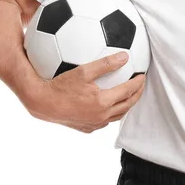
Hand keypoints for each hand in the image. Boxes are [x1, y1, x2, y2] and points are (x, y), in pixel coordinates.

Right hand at [26, 52, 145, 133]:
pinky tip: (110, 105)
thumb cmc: (60, 84)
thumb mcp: (83, 70)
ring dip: (126, 105)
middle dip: (137, 94)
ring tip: (130, 95)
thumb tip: (124, 56)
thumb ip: (106, 63)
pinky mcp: (86, 128)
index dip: (138, 83)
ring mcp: (94, 124)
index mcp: (103, 102)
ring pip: (117, 116)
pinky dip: (112, 112)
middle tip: (141, 84)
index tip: (143, 74)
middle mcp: (101, 116)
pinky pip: (105, 121)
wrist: (41, 103)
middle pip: (126, 105)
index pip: (128, 91)